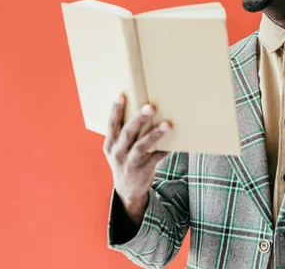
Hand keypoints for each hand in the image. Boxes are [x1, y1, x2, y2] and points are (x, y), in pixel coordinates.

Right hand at [103, 94, 171, 224]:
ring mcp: (130, 162)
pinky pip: (156, 157)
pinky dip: (165, 149)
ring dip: (155, 134)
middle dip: (139, 119)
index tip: (121, 95)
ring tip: (167, 124)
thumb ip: (124, 132)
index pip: (112, 124)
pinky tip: (175, 142)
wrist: (127, 190)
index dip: (116, 110)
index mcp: (110, 144)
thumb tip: (143, 110)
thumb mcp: (118, 148)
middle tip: (150, 106)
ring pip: (142, 146)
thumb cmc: (125, 160)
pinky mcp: (143, 170)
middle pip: (128, 133)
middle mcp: (118, 152)